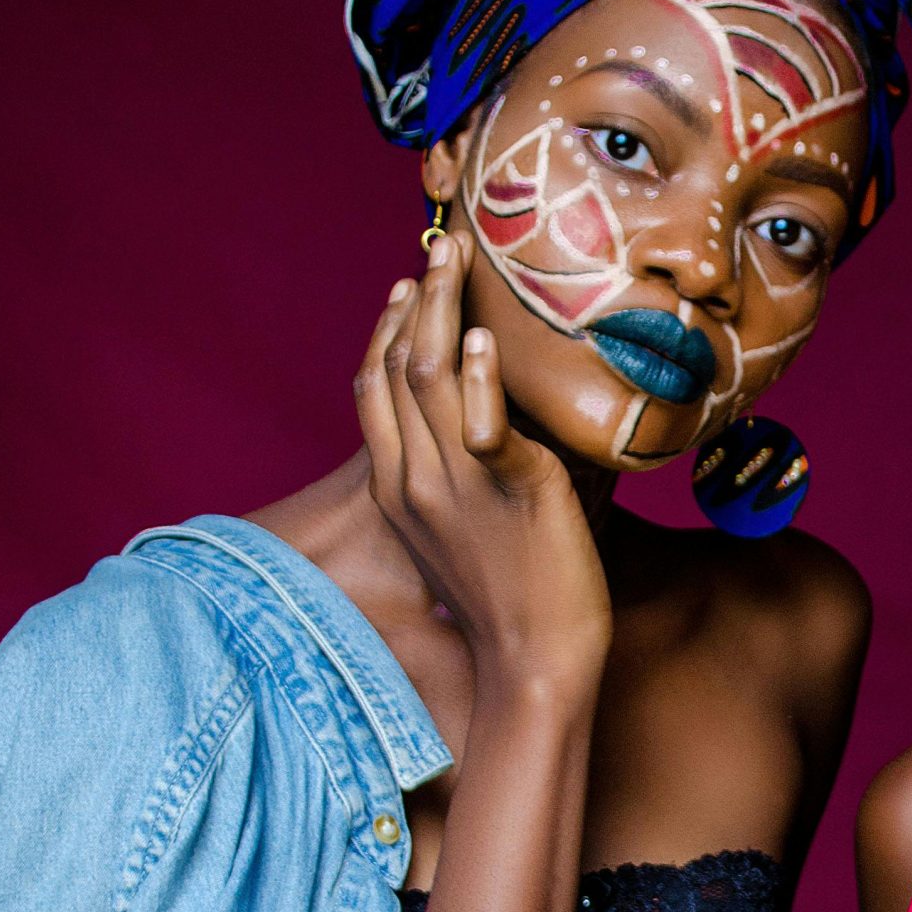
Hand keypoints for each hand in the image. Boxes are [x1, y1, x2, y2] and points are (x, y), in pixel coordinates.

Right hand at [355, 234, 611, 680]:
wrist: (537, 663)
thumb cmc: (515, 601)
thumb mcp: (467, 532)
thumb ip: (463, 478)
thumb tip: (484, 434)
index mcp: (400, 489)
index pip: (373, 390)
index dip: (386, 332)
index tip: (407, 289)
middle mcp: (417, 480)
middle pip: (398, 368)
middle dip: (418, 300)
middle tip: (445, 247)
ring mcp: (459, 484)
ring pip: (431, 378)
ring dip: (444, 309)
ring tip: (462, 260)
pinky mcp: (511, 491)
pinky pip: (483, 425)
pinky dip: (482, 379)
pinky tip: (486, 340)